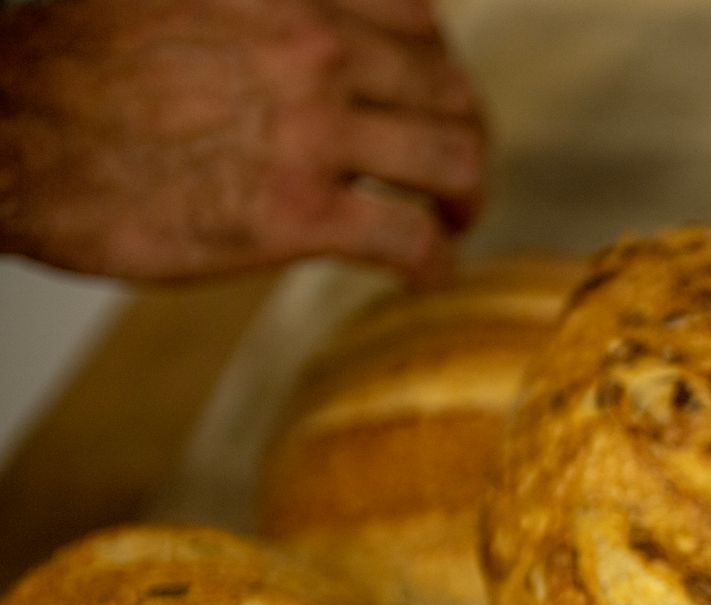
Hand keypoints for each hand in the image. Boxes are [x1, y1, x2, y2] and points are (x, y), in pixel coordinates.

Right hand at [0, 0, 486, 283]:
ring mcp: (310, 127)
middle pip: (447, 91)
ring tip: (454, 220)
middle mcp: (313, 44)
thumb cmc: (71, 70)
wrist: (1, 132)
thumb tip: (317, 45)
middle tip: (456, 172)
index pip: (417, 21)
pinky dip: (434, 259)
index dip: (439, 69)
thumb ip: (261, 16)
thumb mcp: (180, 1)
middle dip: (464, 135)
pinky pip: (408, 235)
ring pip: (449, 158)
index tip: (433, 102)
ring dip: (465, 195)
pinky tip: (426, 272)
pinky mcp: (297, 212)